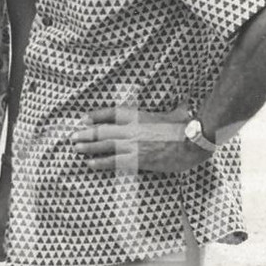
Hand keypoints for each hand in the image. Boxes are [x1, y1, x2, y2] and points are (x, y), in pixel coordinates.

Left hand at [71, 106, 199, 173]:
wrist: (193, 142)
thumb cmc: (187, 127)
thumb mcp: (177, 113)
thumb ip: (175, 108)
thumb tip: (185, 102)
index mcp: (139, 116)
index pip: (112, 113)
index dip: (96, 115)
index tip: (84, 118)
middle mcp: (133, 129)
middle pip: (103, 130)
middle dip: (86, 133)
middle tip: (72, 136)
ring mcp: (134, 144)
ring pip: (105, 145)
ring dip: (88, 147)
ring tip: (76, 148)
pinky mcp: (138, 160)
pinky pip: (114, 161)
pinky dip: (101, 162)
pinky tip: (90, 163)